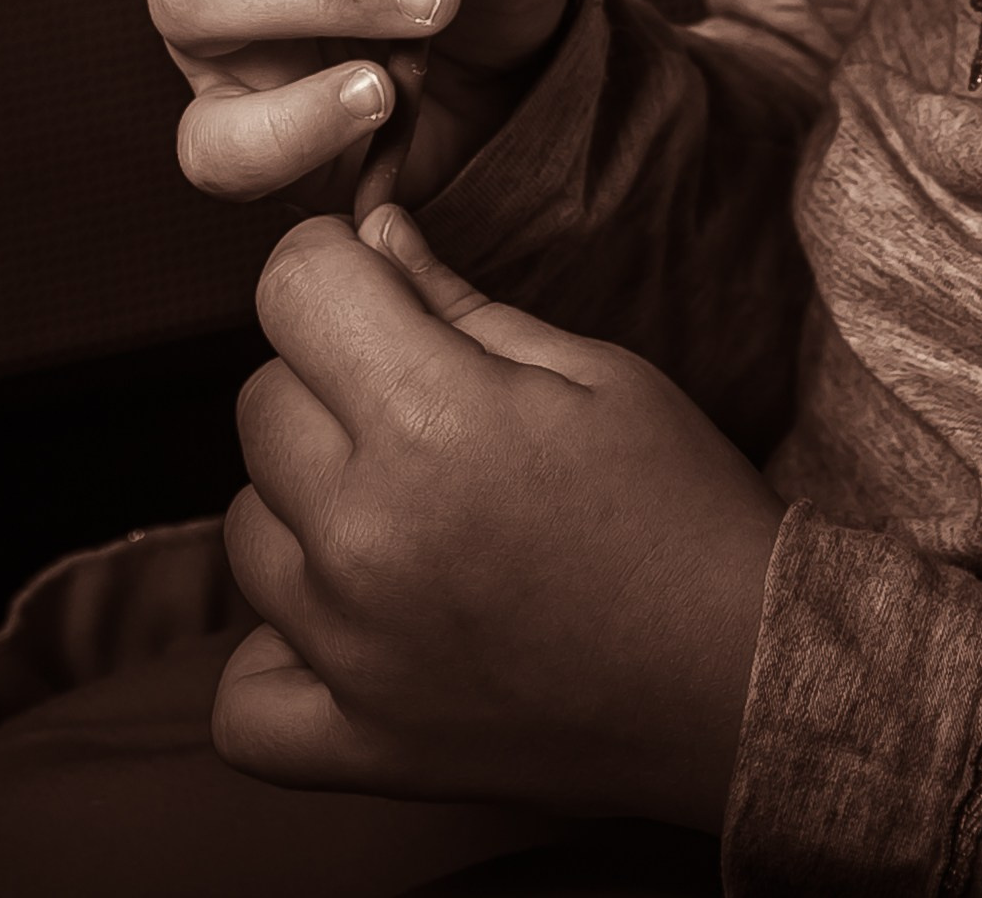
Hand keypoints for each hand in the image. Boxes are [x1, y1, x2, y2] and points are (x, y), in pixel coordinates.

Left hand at [218, 206, 775, 826]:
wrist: (739, 675)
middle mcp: (367, 534)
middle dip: (327, 377)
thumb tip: (372, 236)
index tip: (368, 285)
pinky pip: (242, 692)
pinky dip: (278, 654)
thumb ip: (462, 302)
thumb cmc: (681, 510)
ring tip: (403, 513)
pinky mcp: (354, 744)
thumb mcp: (594, 370)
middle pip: (260, 400)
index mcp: (433, 420)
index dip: (332, 264)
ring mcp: (349, 649)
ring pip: (245, 527)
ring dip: (306, 505)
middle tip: (418, 406)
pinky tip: (345, 624)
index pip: (293, 287)